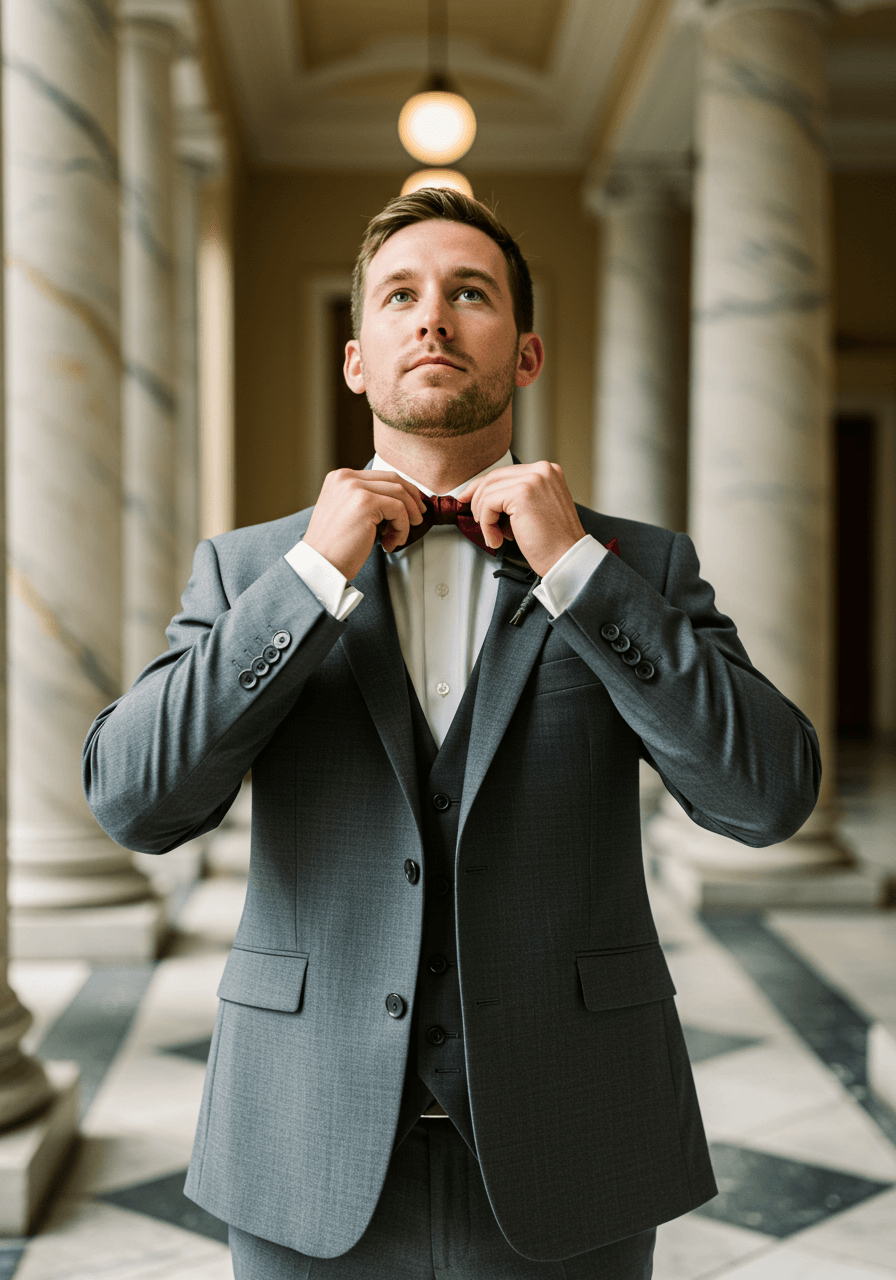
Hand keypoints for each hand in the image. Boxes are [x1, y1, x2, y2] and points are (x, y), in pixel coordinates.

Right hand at [303, 469, 426, 580]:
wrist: (320, 565)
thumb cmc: (334, 548)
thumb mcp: (348, 514)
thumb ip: (366, 501)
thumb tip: (398, 502)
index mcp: (340, 478)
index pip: (381, 476)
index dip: (403, 490)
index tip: (413, 504)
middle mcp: (346, 478)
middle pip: (393, 479)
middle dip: (412, 498)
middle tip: (418, 516)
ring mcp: (354, 487)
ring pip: (399, 493)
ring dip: (407, 517)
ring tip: (398, 536)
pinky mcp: (365, 502)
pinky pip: (398, 509)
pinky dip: (402, 527)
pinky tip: (390, 542)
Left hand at [457, 462, 585, 577]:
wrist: (567, 558)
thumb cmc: (552, 542)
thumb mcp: (535, 509)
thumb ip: (516, 497)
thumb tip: (485, 497)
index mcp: (547, 471)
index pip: (505, 473)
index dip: (483, 486)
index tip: (469, 498)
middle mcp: (542, 470)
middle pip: (494, 477)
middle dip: (477, 498)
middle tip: (474, 517)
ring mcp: (533, 479)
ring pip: (488, 491)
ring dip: (484, 518)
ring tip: (494, 536)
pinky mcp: (522, 493)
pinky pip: (489, 504)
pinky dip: (487, 525)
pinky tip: (497, 539)